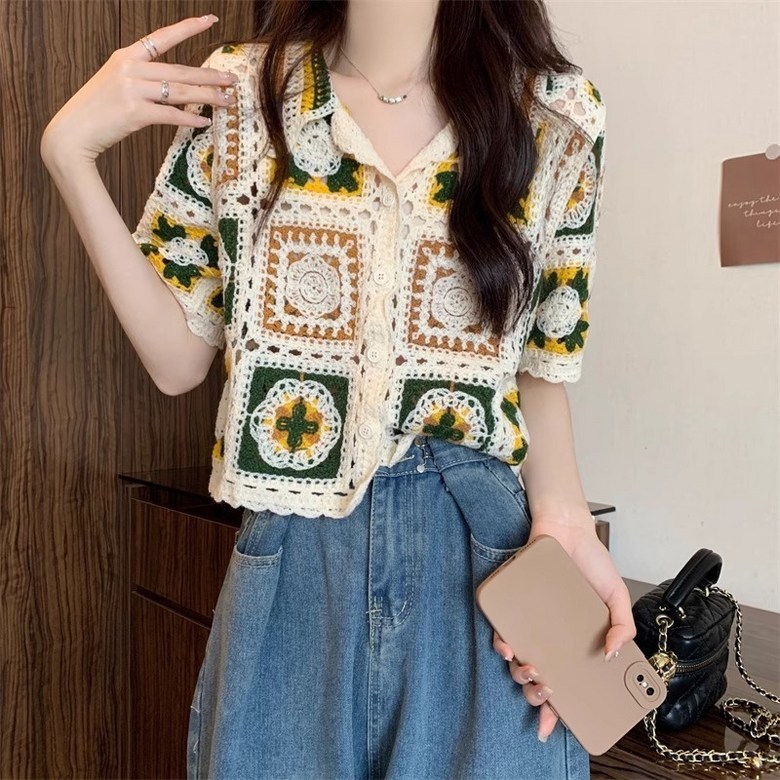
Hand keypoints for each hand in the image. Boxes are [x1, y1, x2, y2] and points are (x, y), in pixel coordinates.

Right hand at [40, 14, 237, 165]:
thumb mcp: (116, 82)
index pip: (163, 37)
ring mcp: (132, 90)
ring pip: (180, 91)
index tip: (210, 20)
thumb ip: (143, 80)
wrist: (73, 131)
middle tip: (231, 80)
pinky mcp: (135, 112)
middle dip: (209, 76)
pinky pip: (170, 114)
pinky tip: (203, 121)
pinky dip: (189, 118)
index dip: (188, 28)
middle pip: (180, 70)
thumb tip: (176, 88)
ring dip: (207, 97)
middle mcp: (130, 68)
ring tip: (227, 101)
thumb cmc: (97, 110)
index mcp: (126, 56)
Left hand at [492, 517, 636, 741]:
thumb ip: (622, 625)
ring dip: (519, 673)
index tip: (555, 726)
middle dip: (538, 695)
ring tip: (532, 673)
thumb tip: (610, 654)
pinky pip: (502, 628)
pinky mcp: (513, 604)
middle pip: (537, 675)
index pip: (564, 680)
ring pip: (516, 658)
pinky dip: (501, 642)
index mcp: (572, 641)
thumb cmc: (589, 560)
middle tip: (546, 693)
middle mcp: (548, 635)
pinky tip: (508, 647)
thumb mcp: (616, 595)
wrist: (567, 527)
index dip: (558, 707)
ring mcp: (529, 621)